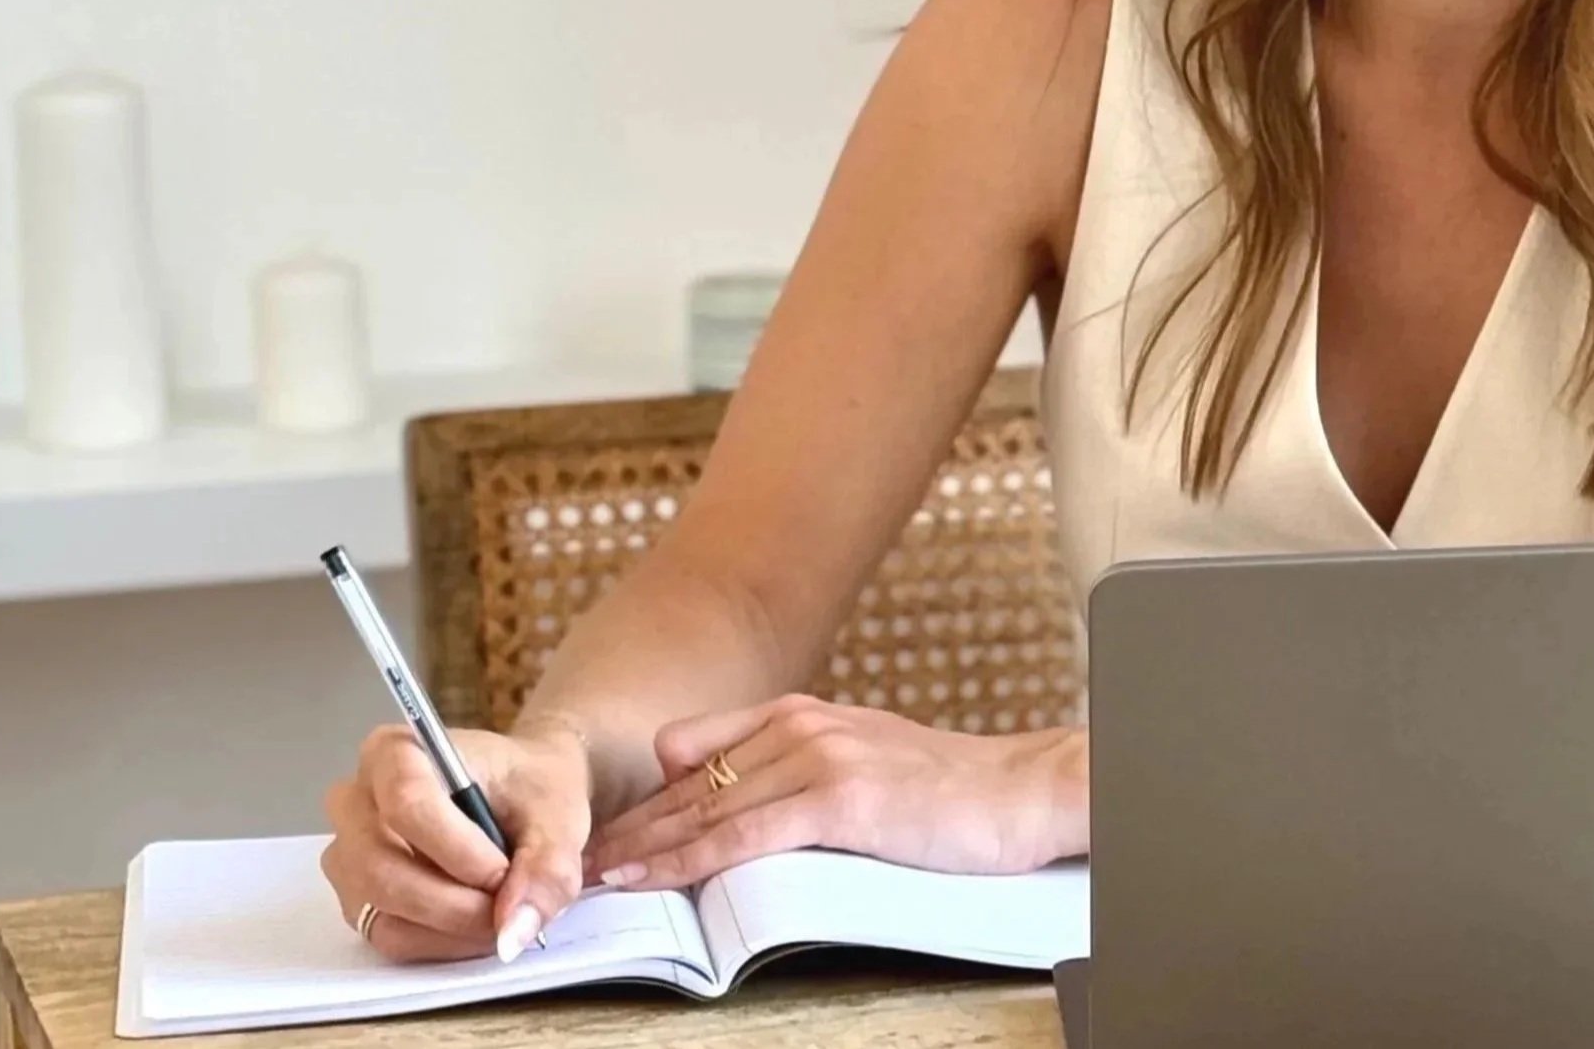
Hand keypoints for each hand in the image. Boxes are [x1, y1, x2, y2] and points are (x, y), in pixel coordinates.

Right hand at [319, 719, 591, 963]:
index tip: (503, 871)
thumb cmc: (532, 789)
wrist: (527, 796)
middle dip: (454, 903)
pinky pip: (390, 937)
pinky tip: (478, 924)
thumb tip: (512, 935)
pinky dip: (441, 943)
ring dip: (451, 927)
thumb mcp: (557, 814)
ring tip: (501, 911)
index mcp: (395, 751)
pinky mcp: (360, 899)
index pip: (405, 803)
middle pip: (381, 867)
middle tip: (509, 906)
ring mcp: (350, 855)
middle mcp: (357, 801)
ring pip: (384, 912)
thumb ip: (545, 868)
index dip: (456, 850)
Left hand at [584, 694, 1085, 891]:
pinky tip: (656, 877)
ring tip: (595, 879)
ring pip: (704, 810)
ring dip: (643, 848)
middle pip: (687, 785)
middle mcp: (798, 726)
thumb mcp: (859, 762)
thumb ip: (794, 772)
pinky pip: (745, 834)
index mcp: (798, 714)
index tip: (602, 837)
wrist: (1020, 790)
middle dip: (626, 829)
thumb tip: (731, 807)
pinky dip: (692, 859)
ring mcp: (818, 757)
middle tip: (573, 864)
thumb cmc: (947, 790)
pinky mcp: (839, 799)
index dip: (642, 803)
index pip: (693, 758)